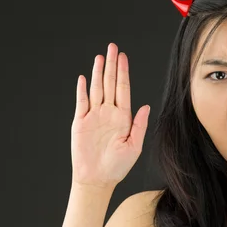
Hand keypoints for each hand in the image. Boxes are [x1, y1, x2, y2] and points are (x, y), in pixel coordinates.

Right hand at [70, 42, 149, 188]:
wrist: (98, 179)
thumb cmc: (118, 166)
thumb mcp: (134, 146)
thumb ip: (139, 125)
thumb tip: (146, 106)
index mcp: (123, 118)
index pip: (123, 90)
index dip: (123, 73)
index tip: (124, 57)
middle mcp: (108, 113)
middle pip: (109, 84)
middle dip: (112, 66)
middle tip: (113, 48)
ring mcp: (94, 116)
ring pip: (96, 89)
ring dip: (98, 73)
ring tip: (100, 57)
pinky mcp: (80, 122)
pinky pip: (81, 102)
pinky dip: (82, 90)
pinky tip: (84, 78)